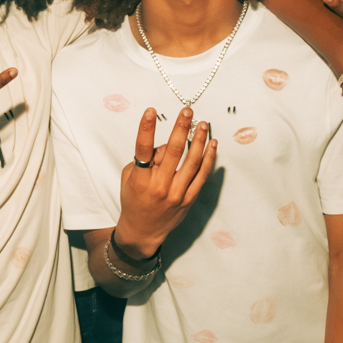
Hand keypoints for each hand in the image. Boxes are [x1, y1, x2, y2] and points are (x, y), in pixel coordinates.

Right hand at [115, 107, 217, 256]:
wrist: (143, 231)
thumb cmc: (134, 200)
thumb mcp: (129, 178)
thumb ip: (146, 160)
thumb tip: (169, 144)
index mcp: (140, 179)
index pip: (143, 149)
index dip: (146, 128)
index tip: (151, 110)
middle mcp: (159, 186)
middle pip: (174, 151)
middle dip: (181, 127)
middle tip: (188, 111)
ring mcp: (176, 193)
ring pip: (192, 161)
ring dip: (199, 139)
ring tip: (203, 123)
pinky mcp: (189, 199)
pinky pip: (202, 175)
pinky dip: (209, 158)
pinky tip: (212, 144)